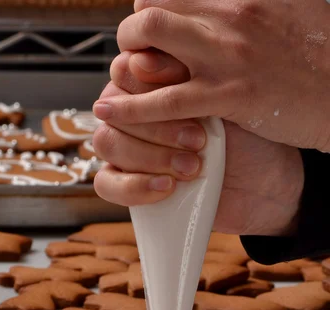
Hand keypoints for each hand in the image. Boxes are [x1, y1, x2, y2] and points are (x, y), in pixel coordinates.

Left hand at [94, 0, 329, 151]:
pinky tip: (110, 111)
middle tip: (133, 55)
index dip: (152, 11)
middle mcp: (229, 15)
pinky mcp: (229, 96)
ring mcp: (227, 55)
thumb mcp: (289, 13)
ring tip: (117, 80)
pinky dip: (131, 107)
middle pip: (152, 8)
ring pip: (149, 41)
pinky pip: (165, 100)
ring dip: (125, 60)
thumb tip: (226, 9)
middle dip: (131, 33)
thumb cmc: (318, 60)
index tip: (150, 32)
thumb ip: (250, 9)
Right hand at [94, 51, 303, 234]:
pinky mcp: (129, 185)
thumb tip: (141, 61)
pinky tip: (167, 189)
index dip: (149, 84)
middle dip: (156, 126)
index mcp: (156, 84)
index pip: (125, 71)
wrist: (264, 187)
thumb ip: (183, 80)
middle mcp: (136, 114)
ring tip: (191, 168)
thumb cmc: (249, 140)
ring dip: (149, 156)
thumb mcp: (225, 102)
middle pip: (112, 107)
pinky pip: (105, 183)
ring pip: (107, 142)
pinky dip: (133, 187)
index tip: (185, 95)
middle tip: (197, 141)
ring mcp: (130, 150)